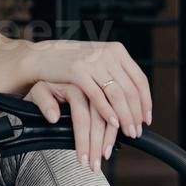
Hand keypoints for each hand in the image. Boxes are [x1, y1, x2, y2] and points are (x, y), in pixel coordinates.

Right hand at [23, 41, 152, 170]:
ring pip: (117, 94)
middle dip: (135, 115)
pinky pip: (97, 95)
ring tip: (126, 133)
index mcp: (116, 52)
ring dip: (124, 117)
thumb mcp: (96, 66)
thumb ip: (113, 77)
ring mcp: (93, 62)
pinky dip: (107, 111)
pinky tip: (113, 123)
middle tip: (136, 132)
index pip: (139, 79)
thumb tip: (133, 100)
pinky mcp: (77, 71)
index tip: (146, 119)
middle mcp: (108, 55)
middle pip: (130, 90)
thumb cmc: (69, 65)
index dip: (146, 101)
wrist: (39, 57)